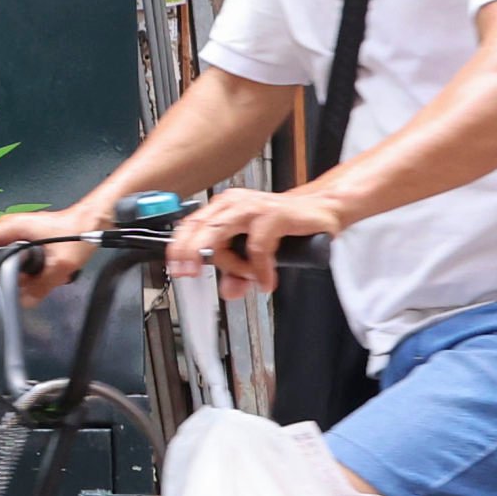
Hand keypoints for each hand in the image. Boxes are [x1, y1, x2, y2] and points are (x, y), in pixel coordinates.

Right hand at [0, 200, 107, 298]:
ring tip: (29, 278)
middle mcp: (10, 226)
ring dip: (7, 268)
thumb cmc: (76, 233)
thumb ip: (40, 286)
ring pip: (1, 252)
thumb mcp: (59, 266)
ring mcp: (17, 229)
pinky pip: (12, 251)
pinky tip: (33, 274)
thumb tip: (24, 301)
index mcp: (13, 228)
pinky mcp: (25, 234)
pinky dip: (16, 264)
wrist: (91, 220)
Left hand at [168, 186, 345, 298]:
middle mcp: (233, 204)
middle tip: (192, 273)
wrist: (320, 210)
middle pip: (199, 228)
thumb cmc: (284, 226)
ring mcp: (252, 207)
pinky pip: (257, 248)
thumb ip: (238, 272)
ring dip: (234, 265)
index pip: (190, 225)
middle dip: (191, 254)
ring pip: (223, 238)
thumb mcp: (254, 254)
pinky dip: (260, 269)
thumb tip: (228, 291)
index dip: (178, 247)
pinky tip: (266, 280)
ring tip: (250, 277)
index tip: (176, 269)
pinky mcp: (274, 215)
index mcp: (222, 209)